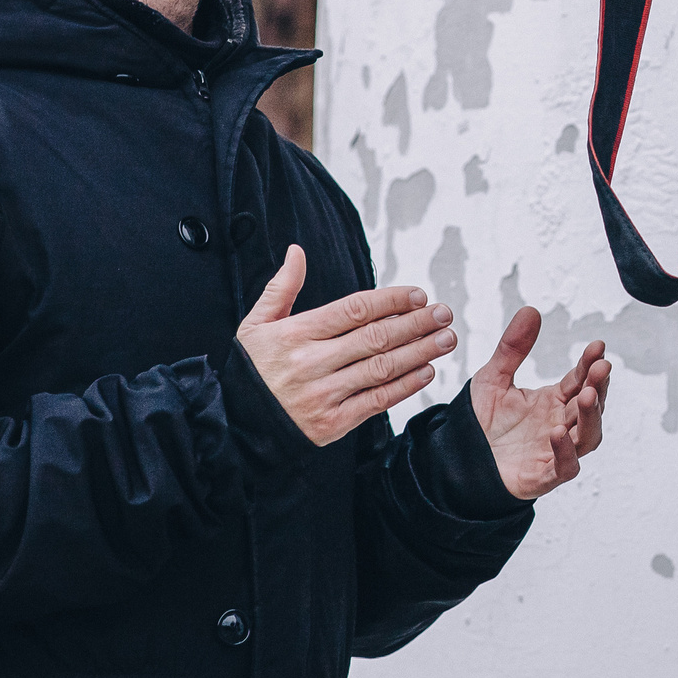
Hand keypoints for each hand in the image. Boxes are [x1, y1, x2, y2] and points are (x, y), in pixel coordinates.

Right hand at [236, 246, 457, 445]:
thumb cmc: (250, 371)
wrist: (232, 426)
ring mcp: (322, 395)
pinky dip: (405, 386)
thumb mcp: (254, 325)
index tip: (418, 295)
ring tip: (445, 339)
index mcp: (295, 334)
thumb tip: (297, 251)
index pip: (353, 310)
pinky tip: (426, 371)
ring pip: (381, 368)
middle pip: (374, 338)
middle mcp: (310, 363)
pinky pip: (376, 402)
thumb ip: (281, 288)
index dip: (389, 300)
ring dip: (419, 352)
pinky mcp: (331, 424)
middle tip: (444, 313)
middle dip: (415, 323)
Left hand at [472, 307, 610, 499]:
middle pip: (591, 407)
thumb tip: (532, 310)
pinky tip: (558, 433)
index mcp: (553, 402)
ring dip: (592, 417)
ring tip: (589, 395)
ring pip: (587, 437)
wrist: (458, 460)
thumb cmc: (480, 422)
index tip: (598, 346)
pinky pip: (564, 467)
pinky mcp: (542, 476)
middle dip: (599, 386)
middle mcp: (560, 424)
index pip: (579, 381)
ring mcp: (554, 451)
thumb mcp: (493, 378)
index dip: (590, 365)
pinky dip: (566, 453)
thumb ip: (513, 348)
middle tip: (601, 367)